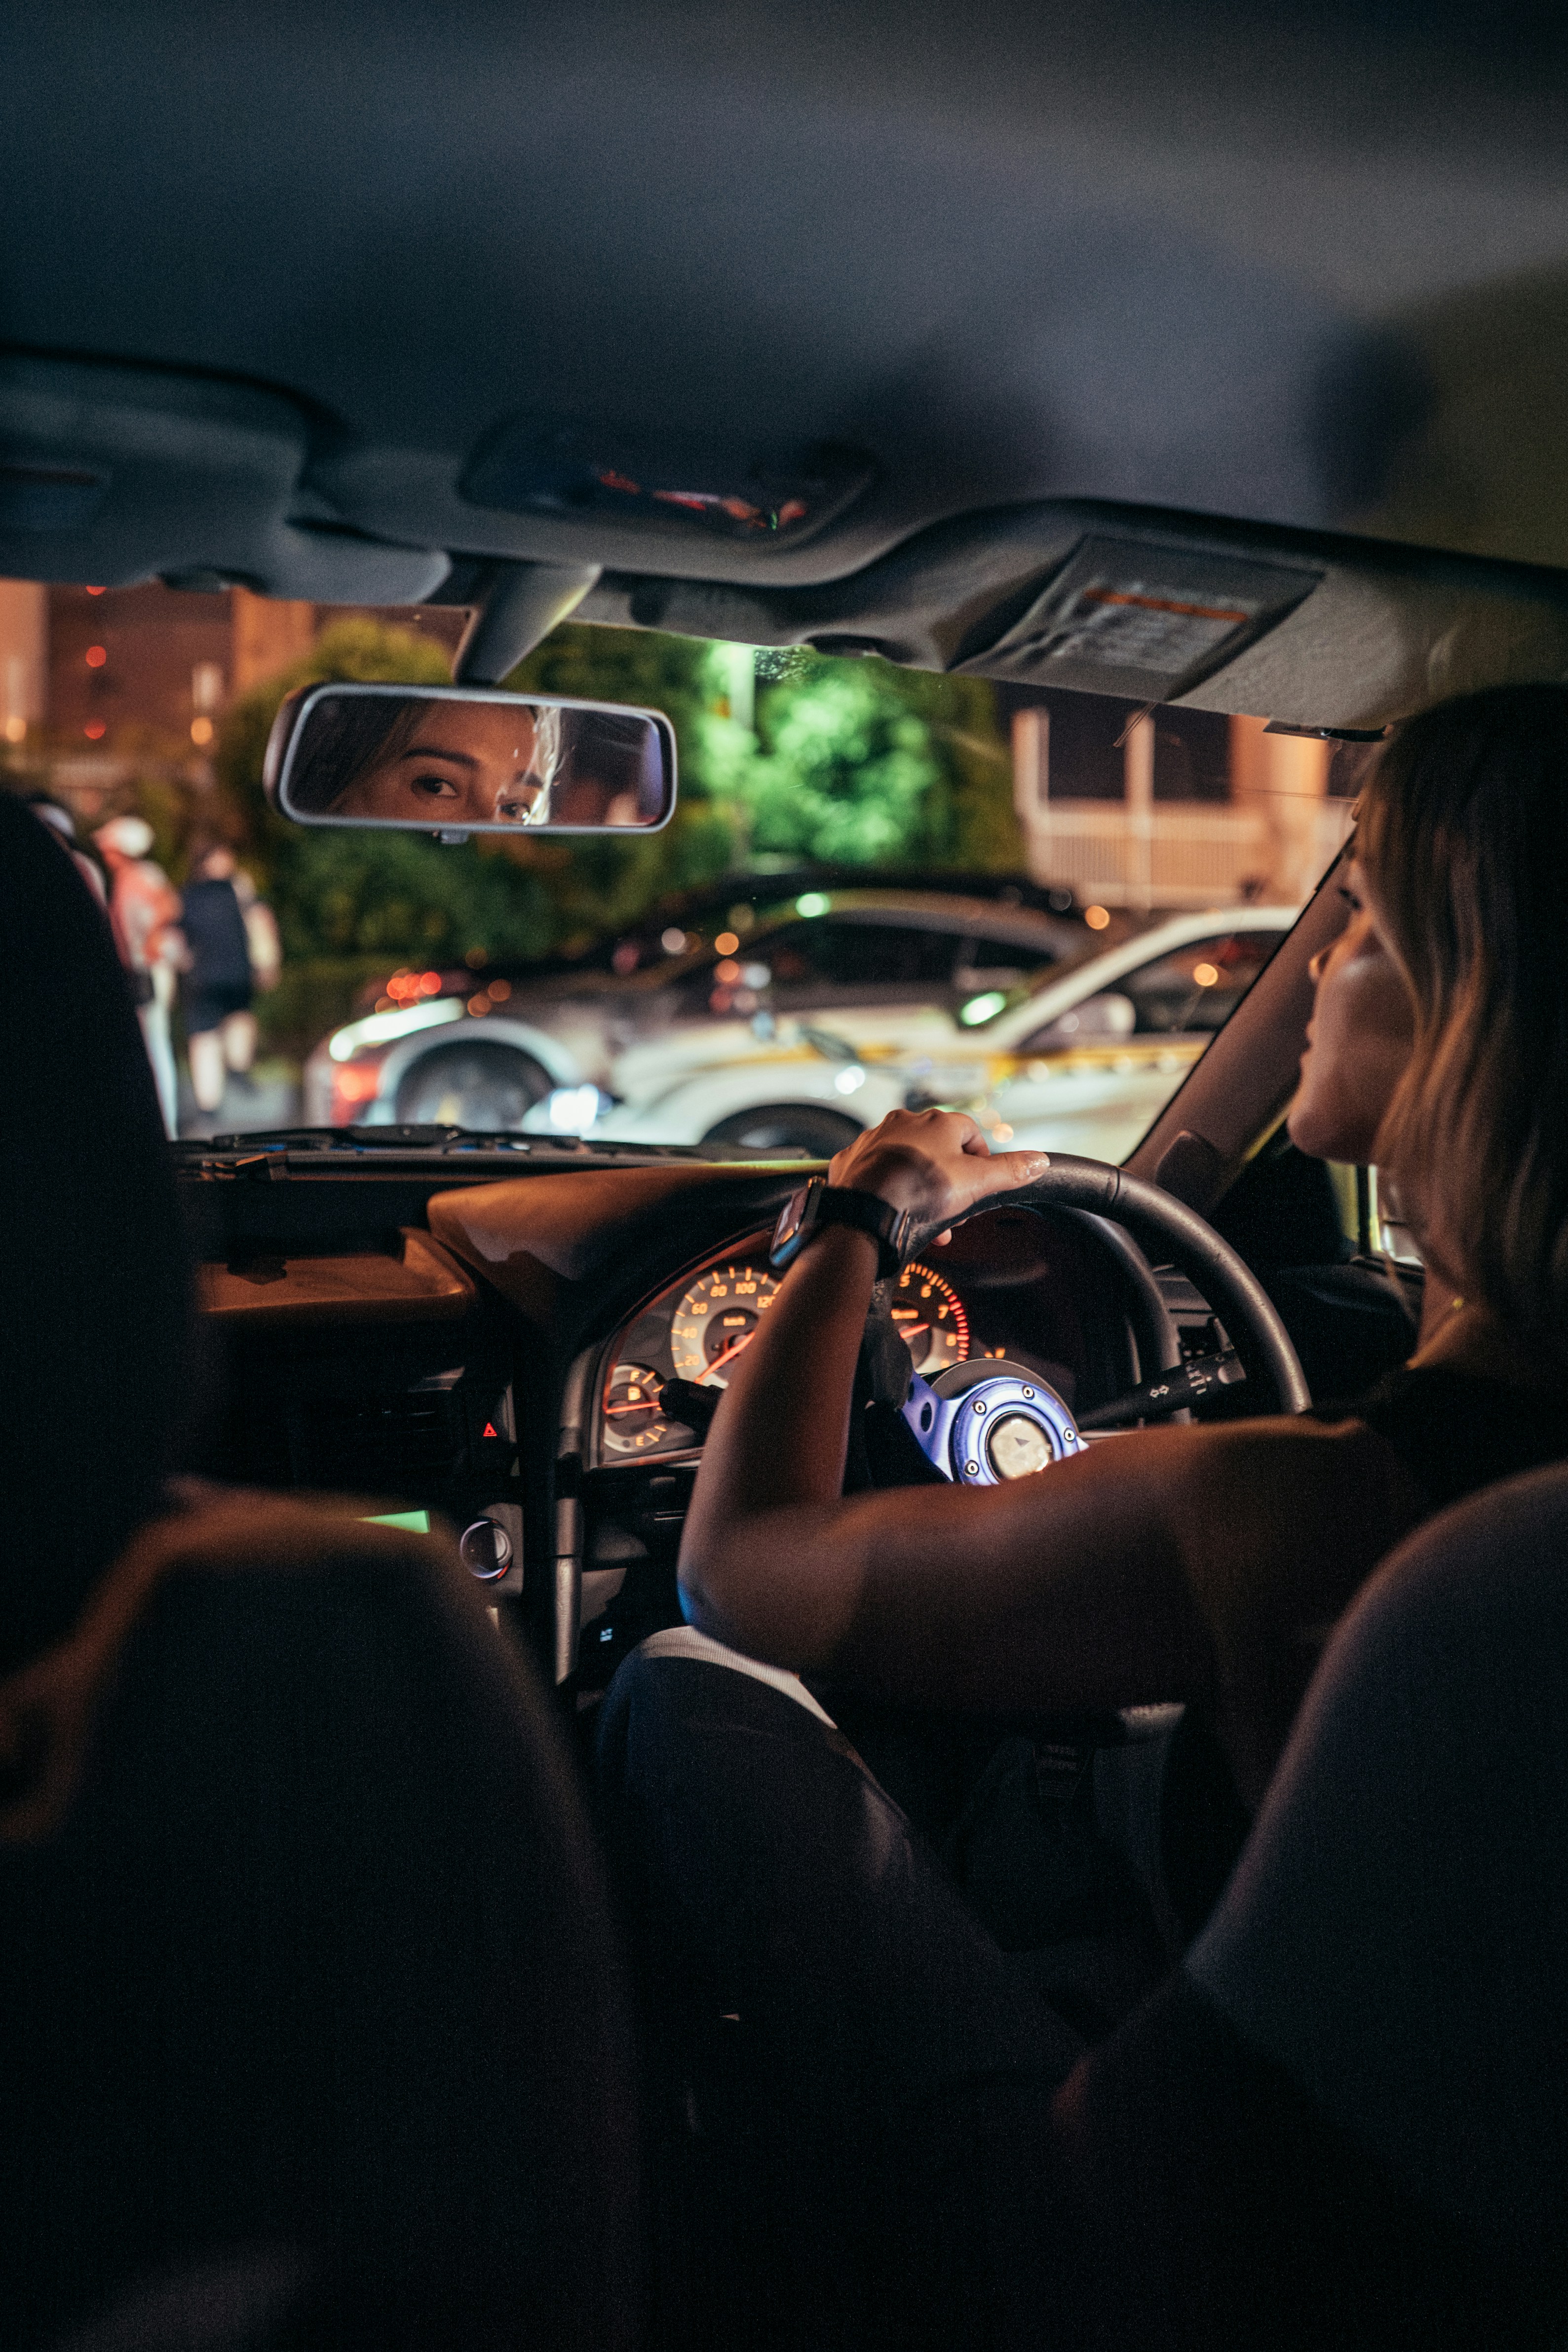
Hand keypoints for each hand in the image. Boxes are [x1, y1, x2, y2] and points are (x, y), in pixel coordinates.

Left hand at [827, 1106, 1048, 1232]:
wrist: (866, 1208)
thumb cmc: (919, 1189)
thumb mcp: (976, 1182)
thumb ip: (1009, 1170)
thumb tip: (1040, 1161)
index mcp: (937, 1122)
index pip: (969, 1131)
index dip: (979, 1158)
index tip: (979, 1182)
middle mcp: (903, 1123)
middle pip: (936, 1148)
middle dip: (947, 1179)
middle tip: (952, 1208)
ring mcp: (873, 1139)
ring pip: (905, 1160)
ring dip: (918, 1184)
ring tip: (925, 1217)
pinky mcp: (850, 1159)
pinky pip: (873, 1170)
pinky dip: (884, 1186)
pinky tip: (892, 1207)